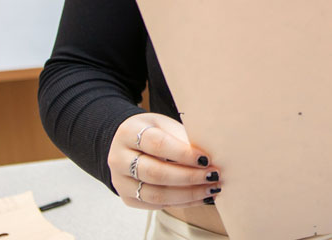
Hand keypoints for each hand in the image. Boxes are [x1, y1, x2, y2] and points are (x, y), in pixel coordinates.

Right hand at [107, 112, 221, 209]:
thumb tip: (211, 158)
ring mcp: (120, 181)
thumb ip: (184, 139)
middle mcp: (119, 158)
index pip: (158, 144)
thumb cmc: (155, 132)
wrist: (131, 144)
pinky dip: (182, 203)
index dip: (183, 153)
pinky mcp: (127, 198)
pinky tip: (201, 197)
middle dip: (188, 177)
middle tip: (213, 176)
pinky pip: (156, 205)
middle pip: (155, 173)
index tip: (206, 159)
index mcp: (129, 133)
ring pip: (155, 194)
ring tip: (211, 189)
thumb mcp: (168, 126)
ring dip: (188, 194)